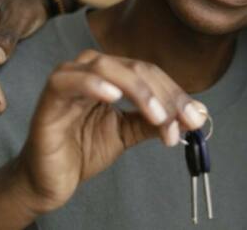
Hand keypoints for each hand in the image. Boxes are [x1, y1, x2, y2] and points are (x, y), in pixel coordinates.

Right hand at [0, 50, 207, 223]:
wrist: (49, 180)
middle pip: (137, 69)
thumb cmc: (84, 149)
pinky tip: (114, 97)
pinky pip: (70, 80)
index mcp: (112, 73)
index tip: (196, 119)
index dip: (176, 95)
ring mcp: (69, 78)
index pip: (151, 74)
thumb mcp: (129, 133)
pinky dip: (94, 83)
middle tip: (182, 121)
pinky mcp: (50, 96)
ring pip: (110, 68)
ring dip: (140, 92)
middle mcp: (92, 68)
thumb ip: (157, 121)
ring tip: (158, 117)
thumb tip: (197, 114)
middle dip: (164, 96)